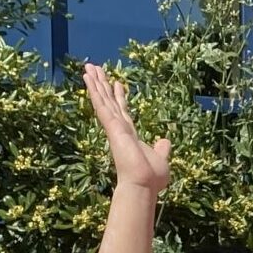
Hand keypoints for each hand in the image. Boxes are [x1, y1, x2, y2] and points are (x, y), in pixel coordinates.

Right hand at [83, 62, 170, 193]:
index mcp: (130, 135)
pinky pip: (101, 104)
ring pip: (103, 99)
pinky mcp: (111, 126)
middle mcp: (120, 129)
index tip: (118, 83)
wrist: (143, 186)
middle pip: (109, 101)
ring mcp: (114, 127)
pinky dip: (94, 90)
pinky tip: (87, 77)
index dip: (120, 97)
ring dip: (95, 83)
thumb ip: (162, 149)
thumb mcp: (161, 158)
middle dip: (103, 85)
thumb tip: (165, 141)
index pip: (123, 111)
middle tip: (96, 69)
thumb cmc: (151, 178)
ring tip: (88, 67)